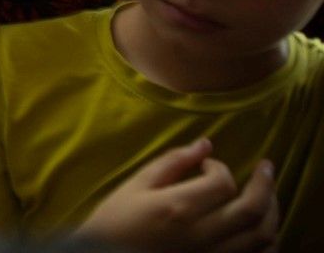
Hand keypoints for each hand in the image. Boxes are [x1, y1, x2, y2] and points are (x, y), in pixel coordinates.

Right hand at [78, 140, 278, 252]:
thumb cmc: (116, 222)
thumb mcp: (134, 186)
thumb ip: (171, 163)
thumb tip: (205, 145)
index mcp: (177, 208)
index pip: (222, 183)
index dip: (220, 168)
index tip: (208, 165)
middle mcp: (202, 235)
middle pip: (252, 210)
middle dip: (265, 185)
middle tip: (266, 169)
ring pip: (262, 237)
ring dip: (272, 213)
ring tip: (268, 196)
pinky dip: (267, 243)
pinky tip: (260, 228)